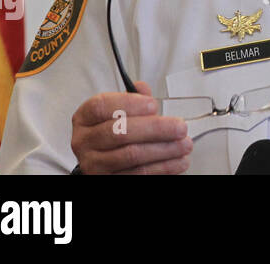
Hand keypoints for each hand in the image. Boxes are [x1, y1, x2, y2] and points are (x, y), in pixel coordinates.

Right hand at [70, 81, 192, 173]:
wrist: (102, 160)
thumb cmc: (113, 131)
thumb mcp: (117, 111)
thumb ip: (132, 98)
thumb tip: (142, 88)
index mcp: (85, 118)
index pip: (102, 106)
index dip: (128, 103)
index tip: (153, 104)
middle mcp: (84, 141)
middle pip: (120, 132)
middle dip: (156, 129)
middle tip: (180, 127)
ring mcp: (93, 164)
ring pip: (131, 155)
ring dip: (164, 150)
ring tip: (185, 144)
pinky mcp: (107, 180)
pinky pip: (137, 174)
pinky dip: (162, 168)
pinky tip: (178, 162)